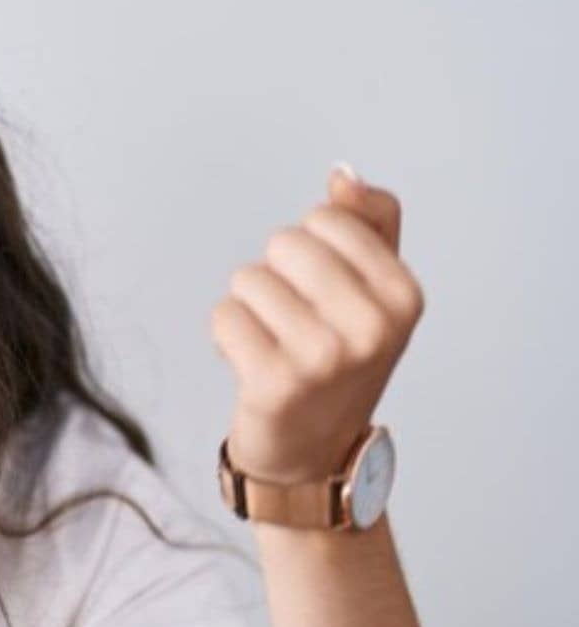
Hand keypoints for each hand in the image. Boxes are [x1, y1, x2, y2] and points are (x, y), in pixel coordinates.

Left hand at [209, 164, 424, 484]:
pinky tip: (251, 365)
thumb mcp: (372, 290)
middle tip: (294, 322)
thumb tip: (343, 175)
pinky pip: (223, 316)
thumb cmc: (339, 358)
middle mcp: (373, 327)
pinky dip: (226, 335)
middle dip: (276, 275)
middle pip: (283, 243)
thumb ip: (368, 224)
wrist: (313, 451)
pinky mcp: (274, 383)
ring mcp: (325, 357)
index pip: (327, 218)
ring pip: (246, 280)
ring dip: (248, 309)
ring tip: (274, 345)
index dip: (310, 248)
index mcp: (404, 296)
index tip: (324, 293)